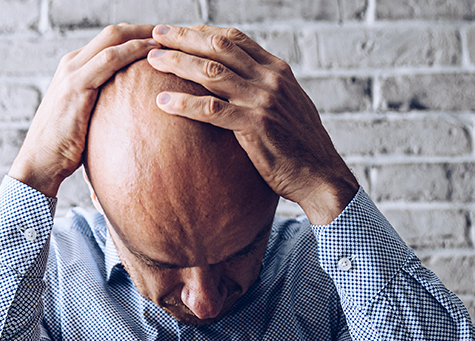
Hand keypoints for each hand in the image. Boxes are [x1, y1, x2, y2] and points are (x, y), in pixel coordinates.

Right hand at [9, 24, 157, 196]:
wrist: (40, 161)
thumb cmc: (66, 146)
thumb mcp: (87, 117)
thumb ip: (104, 105)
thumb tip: (132, 112)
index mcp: (75, 67)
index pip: (110, 40)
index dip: (137, 35)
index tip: (163, 40)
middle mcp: (72, 63)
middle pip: (113, 32)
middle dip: (144, 28)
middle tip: (173, 34)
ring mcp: (72, 72)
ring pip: (112, 39)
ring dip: (143, 35)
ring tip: (170, 39)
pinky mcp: (76, 86)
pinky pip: (109, 60)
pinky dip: (133, 52)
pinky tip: (153, 53)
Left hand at [146, 24, 358, 224]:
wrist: (321, 176)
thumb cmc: (301, 147)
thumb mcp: (288, 106)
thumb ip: (266, 89)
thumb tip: (240, 83)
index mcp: (278, 70)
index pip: (235, 39)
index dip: (203, 32)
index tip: (180, 31)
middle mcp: (270, 79)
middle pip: (219, 46)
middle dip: (184, 37)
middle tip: (157, 34)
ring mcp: (263, 101)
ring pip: (211, 72)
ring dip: (178, 62)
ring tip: (152, 60)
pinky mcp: (254, 126)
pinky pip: (211, 109)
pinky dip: (184, 103)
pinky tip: (163, 101)